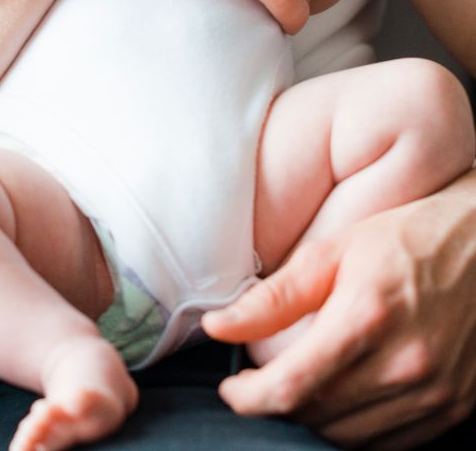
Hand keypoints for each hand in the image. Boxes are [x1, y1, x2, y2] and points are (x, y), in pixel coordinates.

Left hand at [202, 176, 475, 448]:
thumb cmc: (405, 240)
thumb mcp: (332, 252)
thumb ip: (273, 298)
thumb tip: (218, 327)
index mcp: (366, 318)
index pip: (293, 387)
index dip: (251, 398)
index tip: (233, 390)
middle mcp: (405, 364)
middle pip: (319, 416)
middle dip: (279, 403)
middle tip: (263, 378)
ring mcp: (436, 393)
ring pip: (352, 437)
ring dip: (316, 418)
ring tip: (302, 383)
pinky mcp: (455, 408)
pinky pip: (391, 443)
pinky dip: (357, 428)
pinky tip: (344, 395)